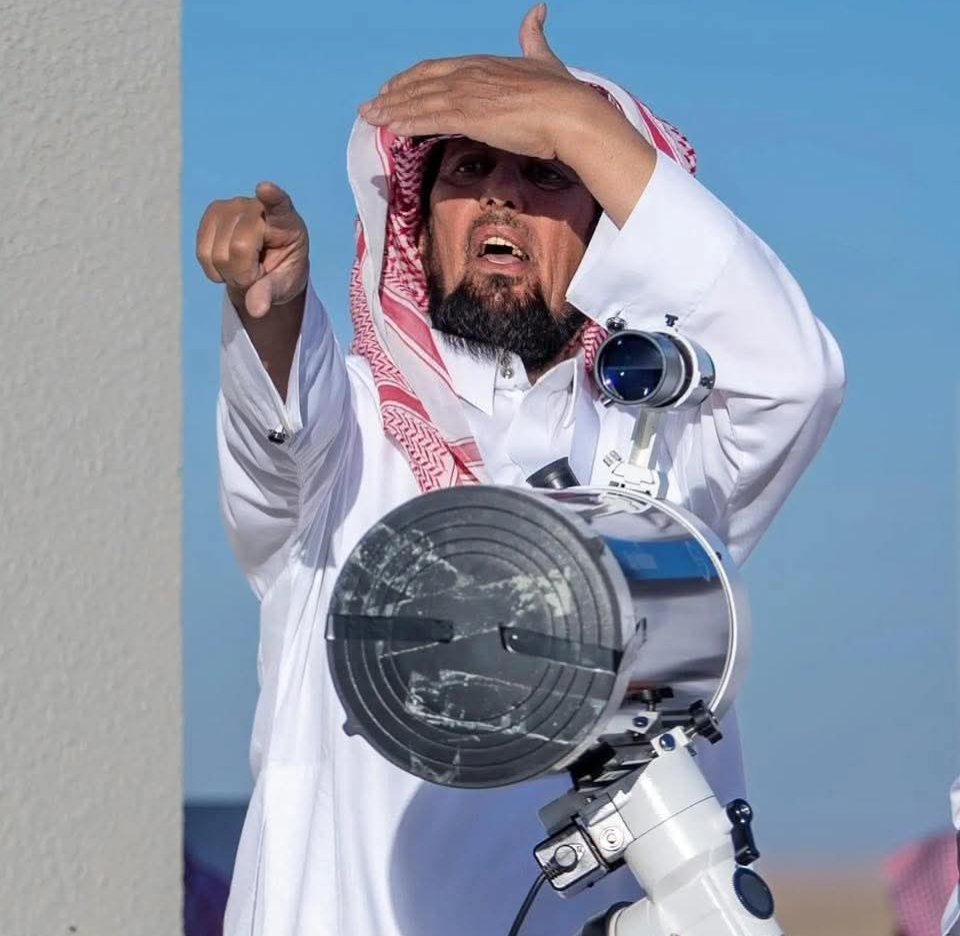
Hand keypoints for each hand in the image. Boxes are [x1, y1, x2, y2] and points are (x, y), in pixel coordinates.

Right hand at [196, 182, 308, 317]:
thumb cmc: (281, 271)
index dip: (272, 197)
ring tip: (245, 267)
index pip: (279, 205)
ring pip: (216, 254)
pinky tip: (229, 264)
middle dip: (245, 275)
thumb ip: (270, 294)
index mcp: (287, 221)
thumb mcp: (284, 286)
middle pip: (239, 248)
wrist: (265, 265)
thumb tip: (256, 310)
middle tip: (258, 275)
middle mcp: (257, 206)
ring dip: (229, 274)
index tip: (264, 189)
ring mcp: (231, 206)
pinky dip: (214, 270)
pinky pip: (202, 253)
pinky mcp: (211, 214)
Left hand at [359, 4, 596, 161]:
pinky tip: (390, 128)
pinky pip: (430, 119)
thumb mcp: (545, 59)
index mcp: (482, 63)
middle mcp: (470, 74)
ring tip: (370, 118)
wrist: (571, 111)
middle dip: (392, 96)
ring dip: (392, 111)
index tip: (393, 90)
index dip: (411, 80)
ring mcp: (468, 94)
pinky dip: (407, 122)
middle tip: (370, 107)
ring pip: (420, 101)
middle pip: (420, 83)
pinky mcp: (470, 116)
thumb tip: (537, 10)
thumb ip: (534, 37)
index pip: (435, 70)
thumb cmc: (561, 93)